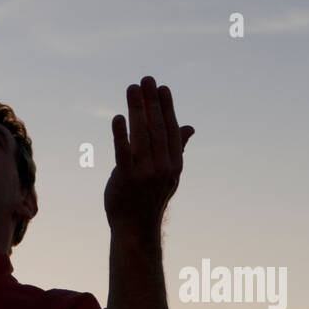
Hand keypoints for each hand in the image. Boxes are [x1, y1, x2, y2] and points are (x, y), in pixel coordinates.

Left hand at [104, 77, 193, 233]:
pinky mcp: (126, 178)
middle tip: (147, 79)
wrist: (135, 228)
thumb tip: (190, 127)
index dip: (167, 108)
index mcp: (174, 165)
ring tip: (132, 88)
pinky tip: (117, 117)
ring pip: (141, 135)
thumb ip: (177, 148)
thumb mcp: (168, 174)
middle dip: (152, 102)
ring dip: (137, 109)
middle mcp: (162, 168)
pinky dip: (120, 134)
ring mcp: (145, 174)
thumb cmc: (150, 197)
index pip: (172, 130)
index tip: (162, 88)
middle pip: (158, 128)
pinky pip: (123, 153)